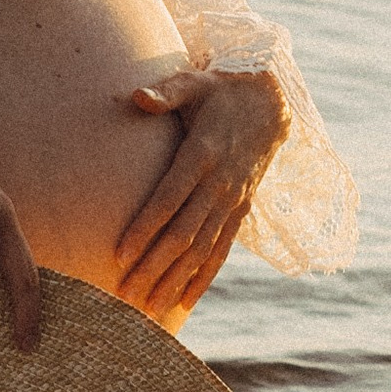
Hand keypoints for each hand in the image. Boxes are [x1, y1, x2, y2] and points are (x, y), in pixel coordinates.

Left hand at [111, 69, 289, 326]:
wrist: (270, 106)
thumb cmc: (219, 92)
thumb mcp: (194, 83)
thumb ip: (165, 92)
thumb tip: (136, 96)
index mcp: (202, 154)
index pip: (169, 199)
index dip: (145, 228)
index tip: (120, 254)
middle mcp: (219, 185)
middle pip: (183, 234)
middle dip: (152, 267)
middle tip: (123, 294)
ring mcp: (232, 203)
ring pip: (201, 251)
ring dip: (174, 280)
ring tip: (147, 308)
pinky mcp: (240, 213)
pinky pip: (221, 252)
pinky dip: (203, 279)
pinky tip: (184, 303)